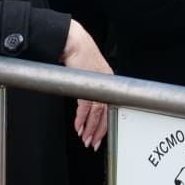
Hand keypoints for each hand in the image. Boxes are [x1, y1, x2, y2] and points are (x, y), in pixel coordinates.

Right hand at [60, 21, 111, 149]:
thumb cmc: (80, 54)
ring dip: (90, 128)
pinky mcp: (86, 84)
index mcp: (108, 80)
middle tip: (93, 143)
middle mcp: (106, 82)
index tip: (101, 135)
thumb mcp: (88, 72)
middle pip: (106, 112)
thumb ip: (90, 86)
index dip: (106, 123)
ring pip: (97, 112)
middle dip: (100, 130)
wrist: (73, 42)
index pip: (111, 106)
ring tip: (85, 138)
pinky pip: (86, 107)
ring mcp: (97, 84)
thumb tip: (87, 104)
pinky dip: (82, 119)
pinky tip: (79, 126)